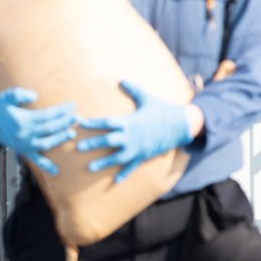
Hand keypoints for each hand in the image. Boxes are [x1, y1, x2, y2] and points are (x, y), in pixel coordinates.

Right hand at [0, 87, 76, 174]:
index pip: (46, 115)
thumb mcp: (5, 97)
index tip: (72, 105)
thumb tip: (35, 95)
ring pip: (46, 144)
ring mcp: (24, 145)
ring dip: (61, 139)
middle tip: (78, 117)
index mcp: (20, 120)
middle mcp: (23, 134)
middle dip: (65, 123)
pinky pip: (36, 160)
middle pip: (49, 128)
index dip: (60, 110)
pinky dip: (46, 167)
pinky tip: (57, 172)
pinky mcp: (23, 151)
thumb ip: (18, 93)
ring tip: (72, 132)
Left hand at [77, 80, 192, 182]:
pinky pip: (133, 166)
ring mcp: (138, 148)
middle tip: (78, 147)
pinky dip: (124, 173)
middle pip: (108, 141)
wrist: (181, 125)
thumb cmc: (162, 109)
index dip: (93, 123)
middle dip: (93, 144)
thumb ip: (132, 90)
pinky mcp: (144, 156)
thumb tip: (121, 80)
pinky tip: (116, 181)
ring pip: (118, 157)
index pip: (107, 122)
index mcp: (129, 121)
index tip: (80, 123)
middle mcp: (131, 136)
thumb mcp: (147, 98)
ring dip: (103, 163)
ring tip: (90, 167)